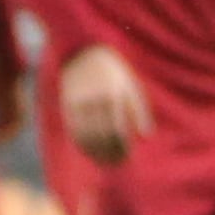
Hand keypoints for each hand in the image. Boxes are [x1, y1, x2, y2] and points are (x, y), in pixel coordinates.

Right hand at [60, 44, 153, 166]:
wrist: (82, 51)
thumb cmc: (112, 71)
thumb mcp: (130, 85)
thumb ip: (139, 110)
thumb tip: (147, 135)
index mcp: (114, 95)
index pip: (118, 130)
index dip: (122, 147)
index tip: (126, 157)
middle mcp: (95, 99)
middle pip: (102, 136)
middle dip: (109, 152)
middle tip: (116, 163)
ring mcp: (79, 102)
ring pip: (86, 136)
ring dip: (95, 152)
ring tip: (103, 161)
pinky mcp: (67, 104)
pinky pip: (74, 129)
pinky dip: (81, 144)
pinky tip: (88, 151)